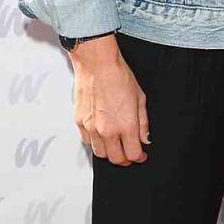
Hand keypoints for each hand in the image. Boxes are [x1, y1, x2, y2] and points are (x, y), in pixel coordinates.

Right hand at [70, 35, 149, 163]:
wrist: (97, 64)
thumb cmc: (119, 76)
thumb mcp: (140, 98)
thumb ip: (143, 123)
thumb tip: (144, 138)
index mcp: (126, 125)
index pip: (133, 154)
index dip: (139, 158)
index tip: (141, 156)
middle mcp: (107, 130)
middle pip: (116, 159)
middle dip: (125, 159)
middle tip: (129, 154)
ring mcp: (91, 128)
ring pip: (100, 154)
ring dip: (109, 153)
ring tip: (115, 146)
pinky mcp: (79, 122)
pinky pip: (87, 141)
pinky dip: (95, 143)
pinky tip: (102, 136)